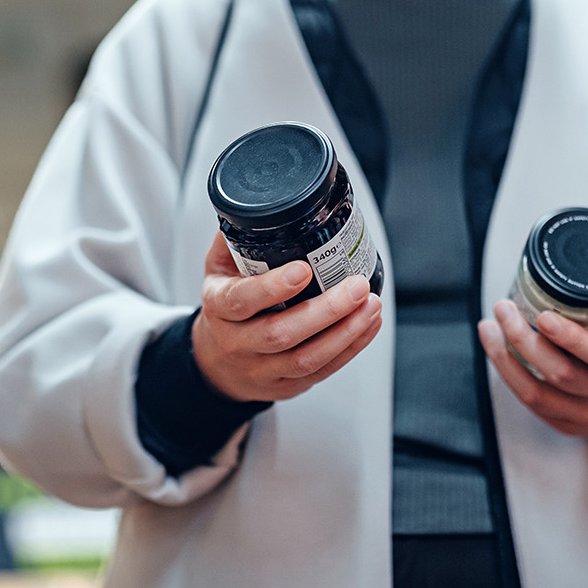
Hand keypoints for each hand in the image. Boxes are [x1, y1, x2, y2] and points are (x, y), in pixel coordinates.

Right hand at [193, 233, 382, 402]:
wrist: (216, 363)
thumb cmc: (226, 307)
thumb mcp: (218, 268)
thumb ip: (237, 237)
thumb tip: (263, 202)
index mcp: (219, 307)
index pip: (242, 300)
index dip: (273, 287)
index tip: (304, 270)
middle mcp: (237, 342)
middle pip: (281, 334)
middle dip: (325, 311)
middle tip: (356, 286)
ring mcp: (262, 369)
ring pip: (306, 358)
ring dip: (345, 333)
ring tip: (370, 305)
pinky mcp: (286, 386)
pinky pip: (322, 371)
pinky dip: (350, 348)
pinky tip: (368, 325)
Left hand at [477, 281, 587, 441]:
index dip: (572, 339)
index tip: (544, 315)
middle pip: (562, 375)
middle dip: (525, 340)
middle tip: (504, 310)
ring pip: (538, 395)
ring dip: (506, 360)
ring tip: (489, 328)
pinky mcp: (569, 425)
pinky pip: (533, 405)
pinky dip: (510, 377)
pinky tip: (497, 352)